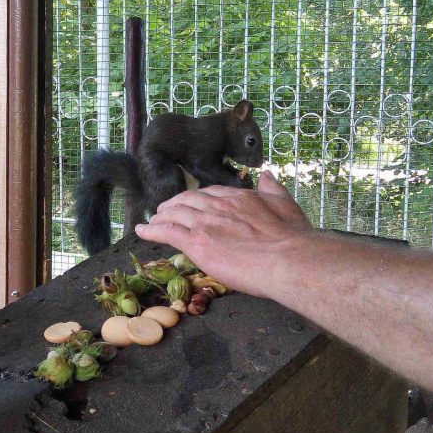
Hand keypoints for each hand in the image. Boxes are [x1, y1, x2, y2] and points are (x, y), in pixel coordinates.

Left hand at [135, 171, 311, 297]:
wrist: (287, 258)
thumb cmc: (292, 237)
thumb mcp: (286, 204)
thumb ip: (273, 188)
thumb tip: (266, 174)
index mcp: (238, 197)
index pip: (211, 193)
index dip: (198, 198)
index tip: (192, 203)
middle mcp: (218, 206)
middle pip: (187, 200)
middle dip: (174, 204)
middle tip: (165, 210)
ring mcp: (204, 223)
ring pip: (174, 214)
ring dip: (160, 216)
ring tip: (151, 221)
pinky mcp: (195, 242)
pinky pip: (166, 232)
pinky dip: (150, 230)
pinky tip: (141, 231)